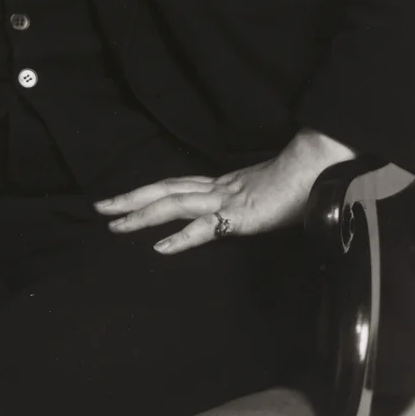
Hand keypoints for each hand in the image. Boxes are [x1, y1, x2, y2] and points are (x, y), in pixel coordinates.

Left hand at [94, 129, 356, 254]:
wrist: (314, 168)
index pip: (175, 185)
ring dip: (141, 215)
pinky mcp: (237, 217)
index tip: (123, 198)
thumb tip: (237, 214)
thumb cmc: (295, 183)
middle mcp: (214, 188)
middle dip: (130, 199)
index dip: (147, 191)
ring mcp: (223, 200)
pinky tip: (159, 247)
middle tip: (100, 208)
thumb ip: (244, 204)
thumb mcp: (260, 196)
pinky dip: (179, 237)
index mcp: (219, 183)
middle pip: (163, 190)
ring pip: (172, 205)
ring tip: (115, 225)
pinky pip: (203, 228)